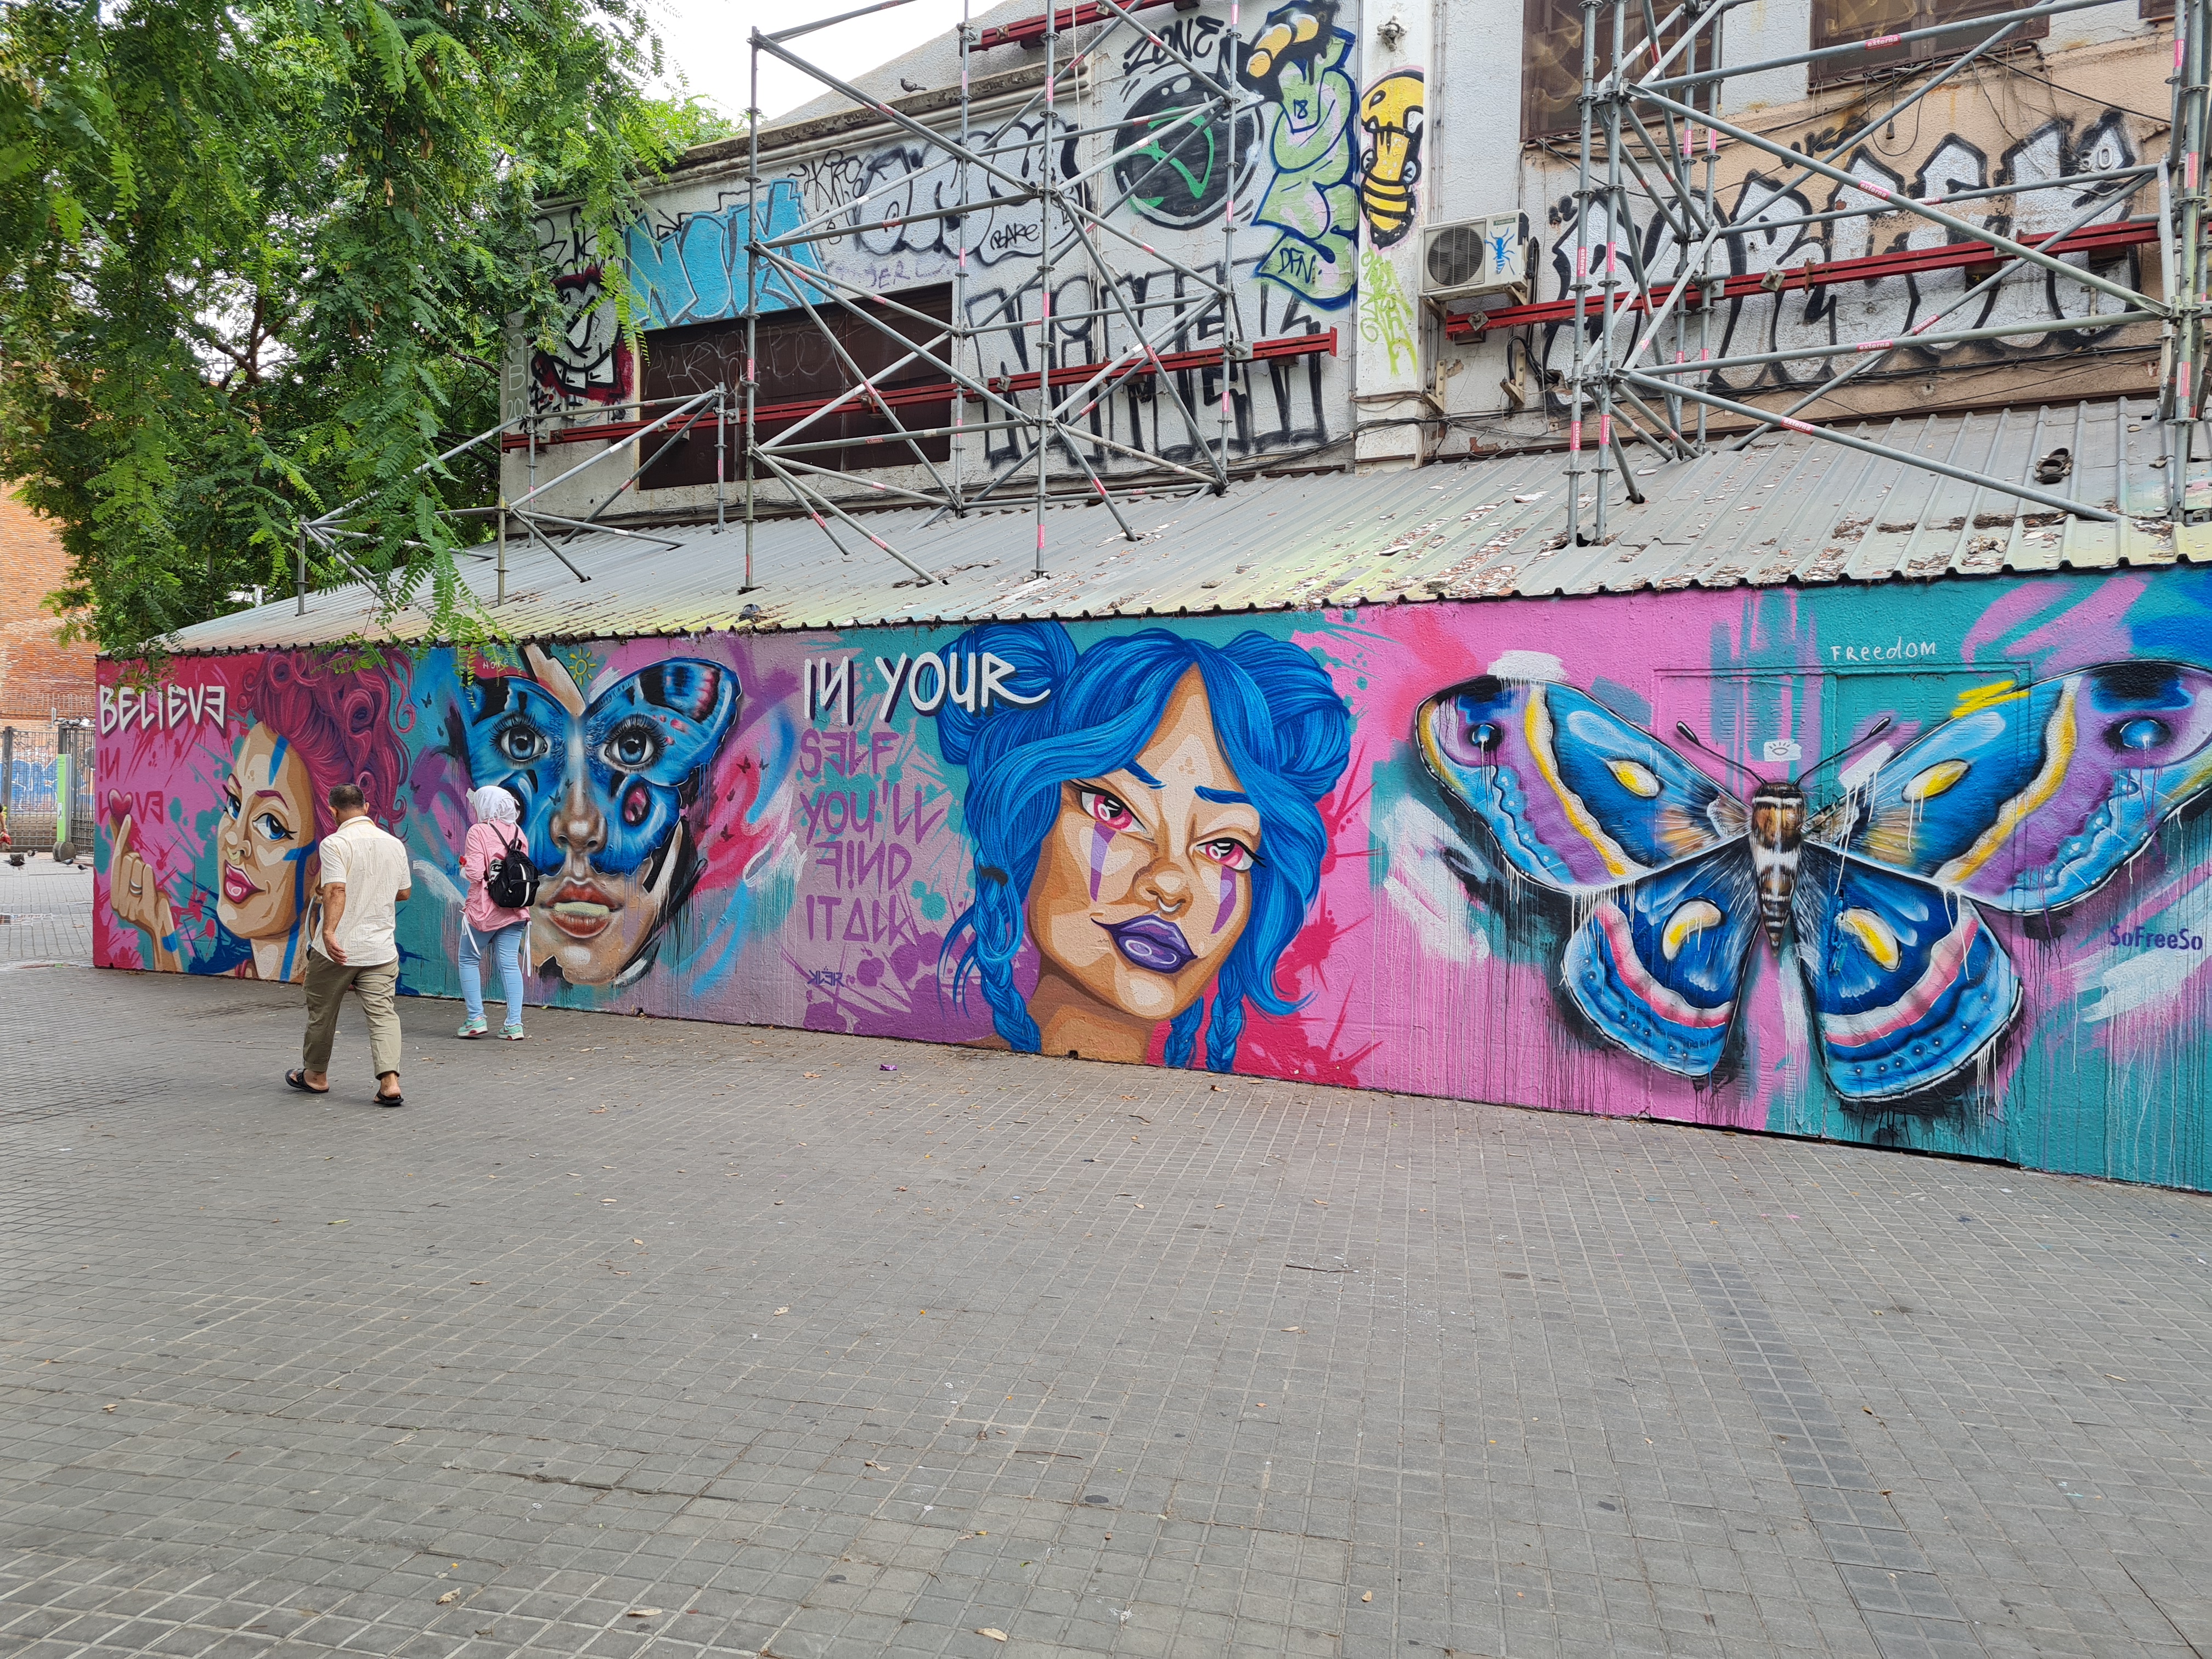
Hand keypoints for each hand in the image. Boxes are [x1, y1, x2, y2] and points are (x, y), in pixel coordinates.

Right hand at [107, 813, 179, 968]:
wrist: (162, 934)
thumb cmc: (156, 908)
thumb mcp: (143, 890)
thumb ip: (134, 874)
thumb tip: (130, 851)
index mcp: (115, 894)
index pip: (116, 860)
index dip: (121, 837)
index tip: (127, 818)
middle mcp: (118, 899)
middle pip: (127, 861)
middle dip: (138, 859)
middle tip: (146, 871)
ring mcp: (128, 905)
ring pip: (137, 868)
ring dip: (148, 874)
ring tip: (151, 891)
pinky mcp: (142, 909)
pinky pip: (147, 881)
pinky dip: (151, 878)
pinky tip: (155, 889)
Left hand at [322, 927, 347, 964]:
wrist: (327, 935)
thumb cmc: (330, 941)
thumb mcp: (332, 948)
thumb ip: (335, 951)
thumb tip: (340, 955)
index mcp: (329, 953)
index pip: (334, 959)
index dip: (339, 962)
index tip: (343, 964)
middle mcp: (330, 951)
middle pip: (336, 957)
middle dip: (341, 960)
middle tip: (346, 961)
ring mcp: (331, 948)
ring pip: (337, 953)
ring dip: (342, 955)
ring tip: (346, 957)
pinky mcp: (333, 944)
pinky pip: (337, 948)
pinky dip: (341, 950)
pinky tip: (344, 951)